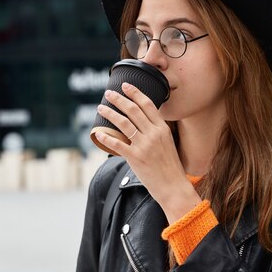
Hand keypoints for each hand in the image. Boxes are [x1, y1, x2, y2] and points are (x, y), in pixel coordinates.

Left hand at [95, 82, 201, 222]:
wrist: (173, 186)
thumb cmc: (170, 166)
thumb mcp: (167, 143)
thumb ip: (155, 131)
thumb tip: (141, 122)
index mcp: (162, 128)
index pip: (147, 105)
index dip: (135, 93)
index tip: (125, 85)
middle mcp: (153, 134)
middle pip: (133, 110)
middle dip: (119, 99)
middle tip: (108, 93)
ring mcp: (144, 145)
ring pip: (123, 123)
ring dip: (110, 113)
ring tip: (100, 108)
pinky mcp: (135, 158)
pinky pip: (116, 144)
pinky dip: (106, 137)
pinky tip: (98, 133)